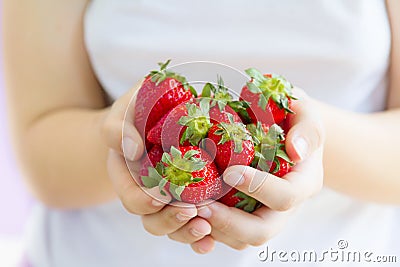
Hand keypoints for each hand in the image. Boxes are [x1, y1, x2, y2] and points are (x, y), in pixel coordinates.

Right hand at [102, 82, 212, 244]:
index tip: (159, 196)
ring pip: (172, 227)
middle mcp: (146, 191)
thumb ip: (118, 128)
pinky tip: (211, 240)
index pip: (129, 195)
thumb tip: (133, 150)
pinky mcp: (190, 198)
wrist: (156, 115)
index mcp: (126, 174)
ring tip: (205, 228)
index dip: (142, 200)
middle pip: (151, 219)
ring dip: (187, 232)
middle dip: (169, 219)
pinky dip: (200, 237)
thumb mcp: (124, 111)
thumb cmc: (138, 110)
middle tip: (190, 211)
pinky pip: (193, 223)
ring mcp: (168, 198)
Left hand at [181, 88, 324, 252]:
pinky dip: (207, 230)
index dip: (259, 188)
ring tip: (188, 210)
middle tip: (201, 206)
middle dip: (229, 222)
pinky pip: (227, 235)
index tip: (230, 172)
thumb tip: (296, 151)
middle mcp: (284, 207)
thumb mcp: (306, 114)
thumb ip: (307, 129)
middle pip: (261, 231)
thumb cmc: (293, 119)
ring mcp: (263, 214)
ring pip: (240, 239)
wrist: (284, 130)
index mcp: (303, 183)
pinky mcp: (244, 216)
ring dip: (213, 229)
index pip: (286, 197)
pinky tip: (188, 214)